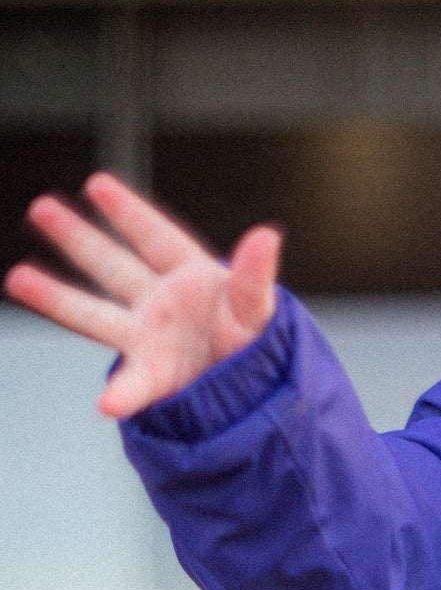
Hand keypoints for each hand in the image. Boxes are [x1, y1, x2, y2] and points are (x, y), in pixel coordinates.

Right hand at [3, 173, 280, 417]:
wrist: (264, 395)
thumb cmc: (263, 349)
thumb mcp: (262, 310)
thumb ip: (255, 277)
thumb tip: (267, 236)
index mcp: (193, 278)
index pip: (156, 237)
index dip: (128, 212)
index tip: (96, 185)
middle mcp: (163, 305)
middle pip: (112, 265)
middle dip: (77, 238)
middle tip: (40, 209)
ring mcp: (151, 339)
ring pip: (97, 315)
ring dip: (58, 299)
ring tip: (18, 279)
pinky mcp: (155, 379)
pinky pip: (135, 387)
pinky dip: (123, 396)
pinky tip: (106, 404)